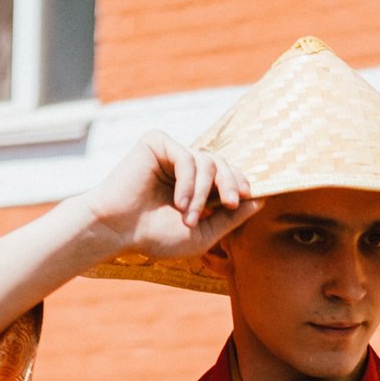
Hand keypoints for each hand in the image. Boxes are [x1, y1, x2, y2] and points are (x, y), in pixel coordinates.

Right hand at [80, 132, 259, 267]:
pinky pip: (187, 156)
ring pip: (207, 161)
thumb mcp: (204, 233)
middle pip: (222, 163)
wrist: (118, 231)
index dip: (241, 182)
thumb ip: (232, 218)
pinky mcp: (157, 143)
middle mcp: (185, 167)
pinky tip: (178, 202)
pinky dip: (188, 182)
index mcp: (196, 186)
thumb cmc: (155, 236)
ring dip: (203, 192)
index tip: (249, 198)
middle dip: (232, 183)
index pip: (227, 175)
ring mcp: (171, 154)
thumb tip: (261, 200)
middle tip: (231, 204)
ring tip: (189, 216)